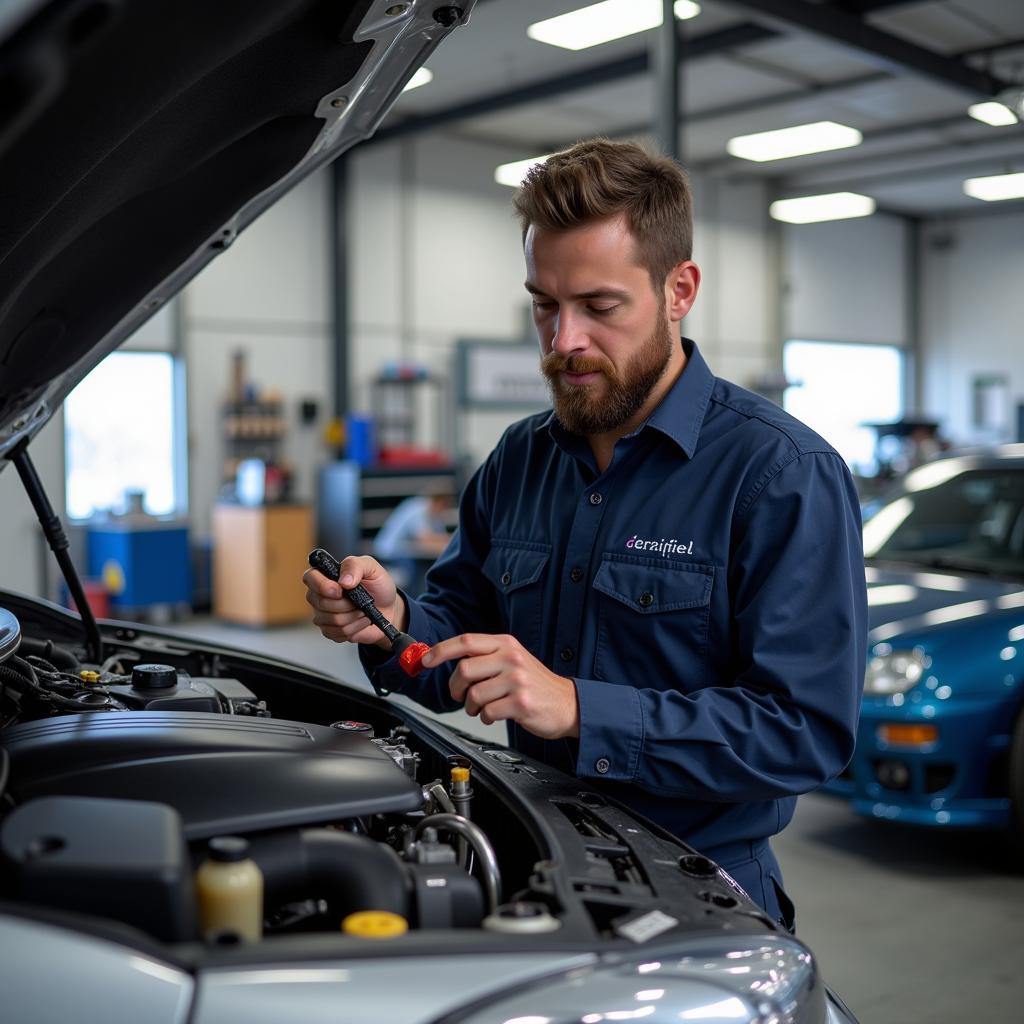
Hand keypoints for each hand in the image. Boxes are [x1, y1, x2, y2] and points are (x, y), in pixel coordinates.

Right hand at [302, 555, 405, 649]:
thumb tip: (343, 581)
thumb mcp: (371, 567)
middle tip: (360, 600)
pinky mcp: (330, 630)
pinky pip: (338, 632)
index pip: (310, 577)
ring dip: (354, 616)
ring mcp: (323, 614)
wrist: (388, 608)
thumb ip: (355, 566)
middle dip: (347, 604)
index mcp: (326, 575)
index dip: (322, 586)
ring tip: (363, 610)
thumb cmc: (378, 586)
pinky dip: (355, 627)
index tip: (340, 590)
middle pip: (322, 603)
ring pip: (332, 620)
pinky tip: (360, 620)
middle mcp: (320, 594)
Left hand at [422, 634, 578, 739]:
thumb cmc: (536, 683)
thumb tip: (448, 659)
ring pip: (473, 695)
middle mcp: (511, 658)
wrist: (567, 703)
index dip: (440, 651)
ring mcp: (516, 680)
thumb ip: (485, 656)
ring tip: (483, 708)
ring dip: (471, 707)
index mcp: (505, 643)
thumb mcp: (512, 659)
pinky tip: (496, 715)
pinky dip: (486, 718)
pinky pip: (487, 713)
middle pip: (464, 670)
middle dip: (455, 688)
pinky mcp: (521, 703)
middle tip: (460, 695)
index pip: (465, 642)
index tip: (426, 661)